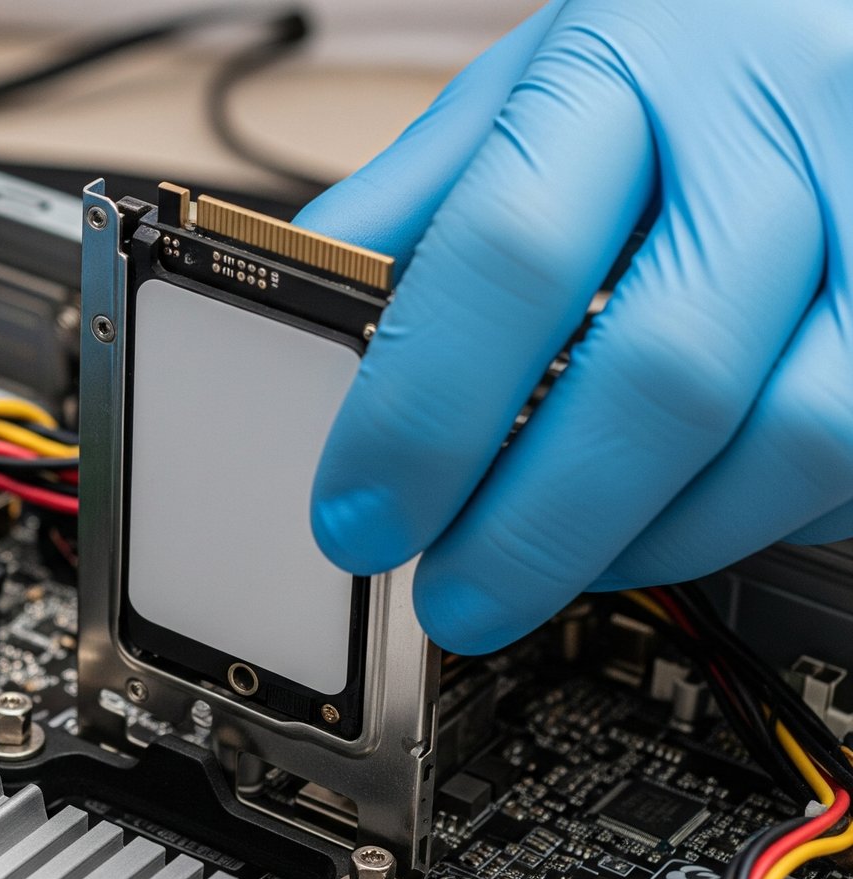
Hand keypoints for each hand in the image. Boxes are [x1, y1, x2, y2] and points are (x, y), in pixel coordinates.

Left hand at [295, 0, 852, 653]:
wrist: (843, 8)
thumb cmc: (695, 38)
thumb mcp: (539, 72)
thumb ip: (425, 196)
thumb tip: (306, 325)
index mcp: (636, 63)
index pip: (510, 256)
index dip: (422, 414)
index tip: (359, 515)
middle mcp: (783, 126)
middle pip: (662, 374)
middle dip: (534, 525)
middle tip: (455, 593)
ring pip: (794, 434)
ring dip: (654, 539)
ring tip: (562, 561)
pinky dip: (760, 513)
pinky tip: (679, 509)